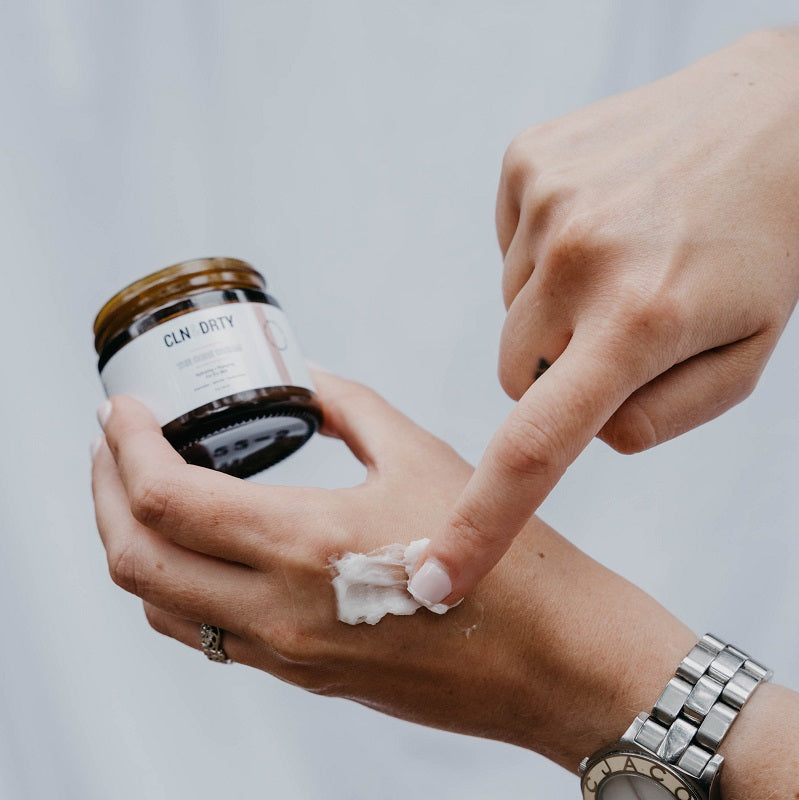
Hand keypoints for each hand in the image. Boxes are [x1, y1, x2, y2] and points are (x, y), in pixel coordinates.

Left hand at [91, 372, 798, 795]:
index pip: (167, 498)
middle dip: (103, 492)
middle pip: (136, 559)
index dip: (125, 446)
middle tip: (114, 443)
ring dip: (131, 541)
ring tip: (140, 489)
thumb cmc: (508, 562)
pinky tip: (198, 544)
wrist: (553, 662)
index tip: (123, 411)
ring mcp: (285, 653)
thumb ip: (349, 409)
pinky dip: (175, 584)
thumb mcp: (424, 456)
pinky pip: (203, 633)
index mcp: (308, 544)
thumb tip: (303, 386)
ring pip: (158, 605)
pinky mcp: (303, 674)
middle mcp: (279, 610)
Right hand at [410, 28, 798, 607]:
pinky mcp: (528, 163)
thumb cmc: (767, 240)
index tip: (435, 577)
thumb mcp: (746, 354)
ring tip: (623, 256)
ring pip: (512, 309)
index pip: (534, 447)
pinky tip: (602, 217)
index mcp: (643, 321)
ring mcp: (547, 202)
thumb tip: (583, 430)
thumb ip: (658, 418)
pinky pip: (509, 247)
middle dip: (556, 370)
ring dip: (556, 304)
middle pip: (513, 373)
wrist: (774, 115)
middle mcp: (581, 259)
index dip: (480, 523)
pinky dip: (546, 249)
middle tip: (620, 323)